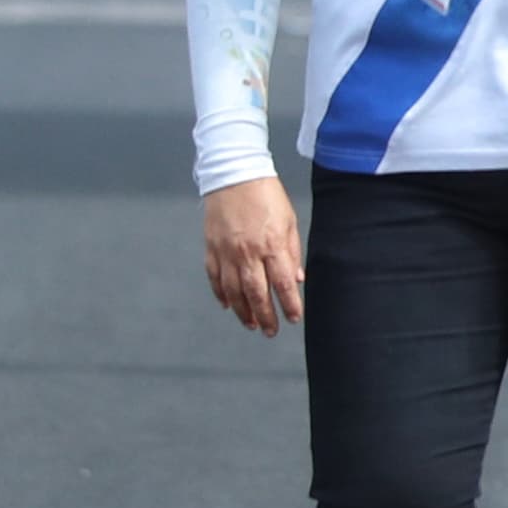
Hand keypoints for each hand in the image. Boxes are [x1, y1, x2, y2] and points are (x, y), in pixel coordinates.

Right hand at [202, 177, 305, 334]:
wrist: (234, 175)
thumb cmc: (266, 196)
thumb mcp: (289, 221)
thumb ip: (292, 252)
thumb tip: (296, 279)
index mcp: (271, 245)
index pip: (282, 284)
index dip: (289, 304)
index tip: (294, 318)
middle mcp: (247, 253)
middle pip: (256, 293)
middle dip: (265, 316)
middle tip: (271, 331)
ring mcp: (226, 252)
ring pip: (233, 291)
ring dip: (242, 311)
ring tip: (251, 324)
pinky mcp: (211, 248)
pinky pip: (215, 278)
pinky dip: (221, 294)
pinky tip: (228, 305)